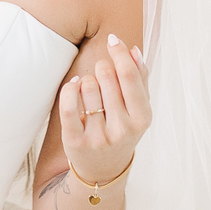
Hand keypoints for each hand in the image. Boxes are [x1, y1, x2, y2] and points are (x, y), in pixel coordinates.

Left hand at [59, 35, 150, 186]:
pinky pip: (68, 104)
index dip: (119, 53)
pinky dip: (69, 88)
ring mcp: (98, 137)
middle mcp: (122, 129)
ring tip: (90, 89)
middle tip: (101, 73)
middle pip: (107, 76)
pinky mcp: (75, 141)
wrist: (103, 170)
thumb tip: (134, 50)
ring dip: (86, 80)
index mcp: (142, 118)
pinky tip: (74, 86)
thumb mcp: (138, 109)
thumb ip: (140, 79)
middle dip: (102, 67)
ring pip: (87, 86)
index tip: (112, 39)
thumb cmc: (122, 130)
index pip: (130, 76)